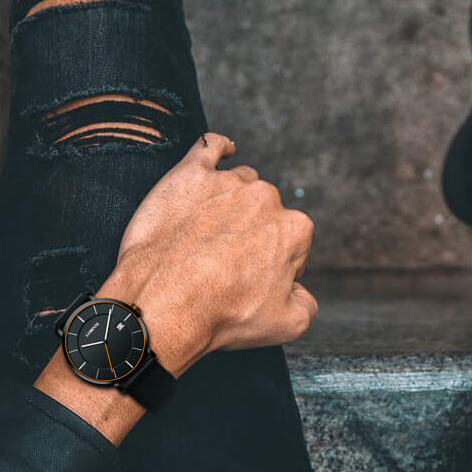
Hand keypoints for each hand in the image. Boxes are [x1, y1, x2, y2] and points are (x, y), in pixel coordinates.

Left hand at [97, 133, 316, 375]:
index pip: (292, 244)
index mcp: (294, 230)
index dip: (274, 266)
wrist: (164, 302)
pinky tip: (223, 151)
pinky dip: (219, 147)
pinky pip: (209, 147)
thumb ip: (307, 303)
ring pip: (239, 185)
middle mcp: (266, 198)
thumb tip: (300, 292)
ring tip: (209, 233)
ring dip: (231, 203)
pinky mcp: (190, 175)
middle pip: (264, 213)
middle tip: (225, 265)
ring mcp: (226, 183)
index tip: (252, 282)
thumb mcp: (286, 325)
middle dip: (251, 235)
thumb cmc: (222, 314)